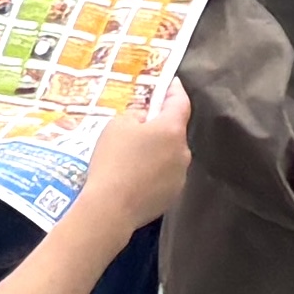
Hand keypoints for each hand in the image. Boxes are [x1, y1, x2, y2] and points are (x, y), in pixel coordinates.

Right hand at [80, 81, 191, 233]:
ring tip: (135, 156)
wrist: (110, 210)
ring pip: (170, 155)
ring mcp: (180, 175)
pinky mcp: (172, 195)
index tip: (170, 83)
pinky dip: (155, 173)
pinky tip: (136, 178)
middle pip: (174, 131)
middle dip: (160, 126)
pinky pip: (165, 176)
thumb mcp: (117, 126)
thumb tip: (144, 118)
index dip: (174, 91)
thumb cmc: (113, 161)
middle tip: (141, 125)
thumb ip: (135, 115)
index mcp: (173, 129)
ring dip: (158, 151)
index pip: (180, 102)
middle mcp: (183, 150)